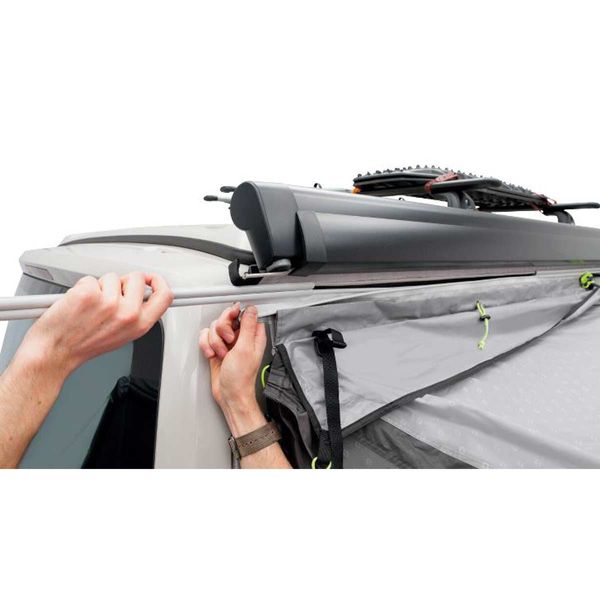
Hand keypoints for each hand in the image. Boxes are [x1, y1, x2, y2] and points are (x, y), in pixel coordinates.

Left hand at [19, 272, 172, 376]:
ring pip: (111, 277)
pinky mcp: (89, 294)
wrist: (54, 352)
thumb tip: (140, 294)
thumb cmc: (82, 345)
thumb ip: (136, 314)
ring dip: (100, 286)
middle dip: (123, 282)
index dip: (159, 282)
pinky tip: (78, 303)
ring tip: (89, 305)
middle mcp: (128, 314)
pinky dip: (82, 287)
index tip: (151, 278)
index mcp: (139, 324)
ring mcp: (109, 303)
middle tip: (110, 296)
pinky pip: (90, 279)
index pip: (164, 296)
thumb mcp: (121, 335)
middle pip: (138, 278)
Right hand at [199, 304, 266, 435]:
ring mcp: (228, 343)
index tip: (231, 320)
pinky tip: (212, 355)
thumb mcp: (245, 348)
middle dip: (222, 329)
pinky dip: (206, 346)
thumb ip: (247, 326)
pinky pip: (206, 338)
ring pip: (214, 328)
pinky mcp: (216, 348)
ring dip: (214, 341)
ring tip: (222, 353)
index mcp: (253, 335)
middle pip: (226, 318)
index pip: (243, 313)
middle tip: (227, 341)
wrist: (230, 394)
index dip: (235, 314)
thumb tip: (251, 309)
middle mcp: (241, 337)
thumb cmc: (241, 377)